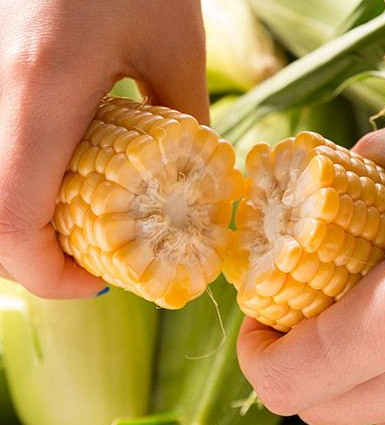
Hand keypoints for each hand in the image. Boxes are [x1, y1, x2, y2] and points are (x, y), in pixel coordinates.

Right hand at [0, 0, 207, 297]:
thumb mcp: (174, 46)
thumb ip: (183, 124)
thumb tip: (190, 182)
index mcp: (39, 89)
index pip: (11, 221)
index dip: (48, 274)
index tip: (96, 283)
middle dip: (40, 258)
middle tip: (96, 260)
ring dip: (31, 228)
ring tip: (86, 227)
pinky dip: (25, 191)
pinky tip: (65, 180)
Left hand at [238, 125, 384, 424]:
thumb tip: (358, 158)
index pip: (285, 380)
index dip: (256, 348)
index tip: (260, 308)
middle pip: (313, 410)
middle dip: (289, 361)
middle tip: (292, 310)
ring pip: (361, 416)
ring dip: (334, 374)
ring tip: (339, 317)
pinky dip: (382, 378)